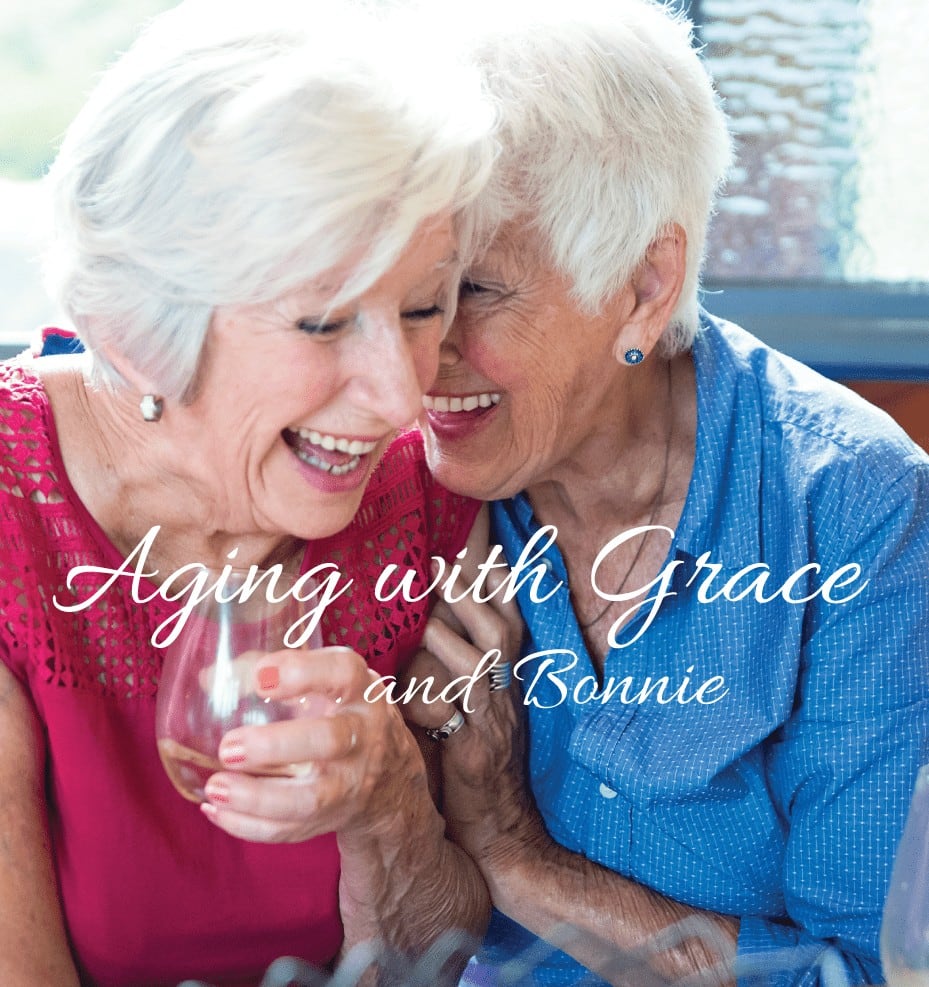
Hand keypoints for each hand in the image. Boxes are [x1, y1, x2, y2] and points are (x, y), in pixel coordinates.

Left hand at [199, 646, 425, 843]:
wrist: (389, 774)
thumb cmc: (343, 713)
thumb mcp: (327, 682)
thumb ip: (272, 671)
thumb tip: (209, 679)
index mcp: (359, 690)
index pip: (343, 673)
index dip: (303, 673)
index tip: (260, 678)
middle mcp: (363, 735)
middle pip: (329, 741)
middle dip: (275, 746)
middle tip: (229, 747)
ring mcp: (351, 782)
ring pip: (310, 798)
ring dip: (257, 797)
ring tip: (215, 786)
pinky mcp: (333, 817)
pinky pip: (292, 829)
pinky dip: (250, 825)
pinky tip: (218, 810)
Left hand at [401, 517, 544, 875]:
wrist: (498, 830)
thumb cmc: (472, 764)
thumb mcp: (469, 711)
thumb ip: (452, 672)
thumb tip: (423, 628)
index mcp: (504, 681)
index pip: (511, 620)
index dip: (502, 582)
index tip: (487, 543)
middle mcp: (505, 694)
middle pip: (504, 631)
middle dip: (475, 591)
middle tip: (443, 559)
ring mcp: (495, 722)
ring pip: (487, 662)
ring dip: (459, 626)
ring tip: (432, 596)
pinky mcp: (478, 752)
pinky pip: (460, 714)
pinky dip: (436, 692)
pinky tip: (411, 682)